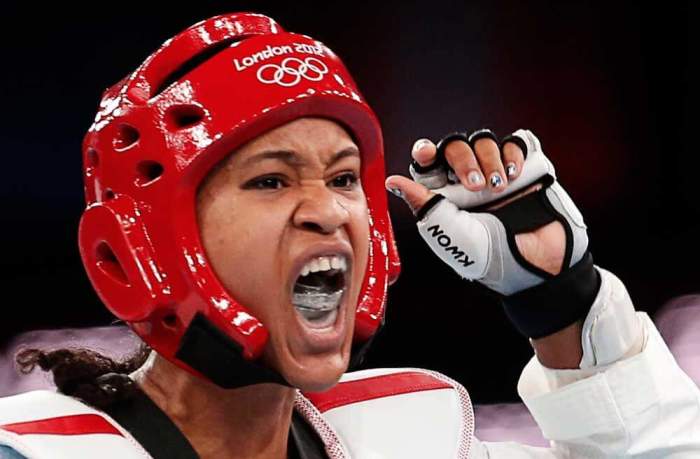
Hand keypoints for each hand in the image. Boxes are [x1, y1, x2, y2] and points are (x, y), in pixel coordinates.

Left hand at [385, 129, 572, 280]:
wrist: (536, 264)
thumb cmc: (488, 256)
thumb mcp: (449, 231)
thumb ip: (423, 203)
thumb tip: (392, 181)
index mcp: (443, 195)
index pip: (428, 162)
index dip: (425, 152)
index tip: (426, 155)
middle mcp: (467, 180)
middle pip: (454, 146)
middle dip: (462, 159)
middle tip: (475, 187)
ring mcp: (496, 172)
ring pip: (483, 141)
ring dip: (489, 159)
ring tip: (499, 188)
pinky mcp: (525, 169)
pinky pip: (515, 143)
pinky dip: (513, 154)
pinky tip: (514, 176)